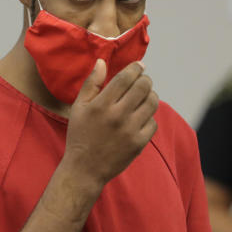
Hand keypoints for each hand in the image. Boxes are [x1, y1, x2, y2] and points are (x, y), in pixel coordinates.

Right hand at [61, 60, 158, 187]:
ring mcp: (130, 130)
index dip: (135, 68)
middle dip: (145, 79)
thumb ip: (91, 83)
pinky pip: (153, 122)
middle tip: (142, 81)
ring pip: (152, 102)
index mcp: (101, 105)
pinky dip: (149, 117)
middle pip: (143, 86)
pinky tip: (140, 117)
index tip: (138, 66)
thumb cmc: (80, 135)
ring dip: (150, 95)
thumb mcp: (78, 108)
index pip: (126, 77)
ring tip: (143, 97)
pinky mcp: (138, 143)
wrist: (85, 169)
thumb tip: (102, 62)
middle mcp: (117, 116)